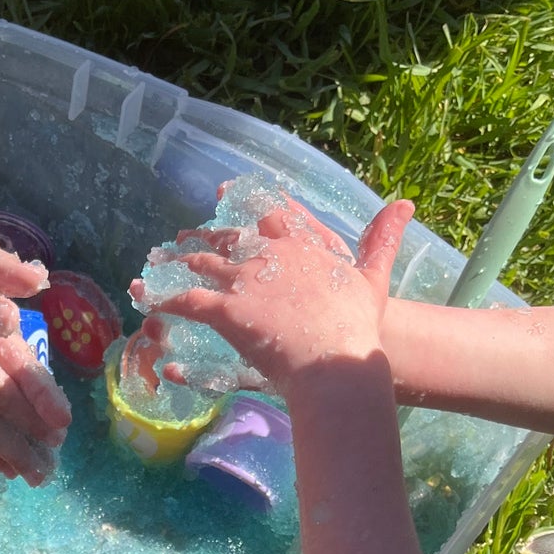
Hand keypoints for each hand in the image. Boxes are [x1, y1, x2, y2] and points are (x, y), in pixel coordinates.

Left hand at [131, 198, 413, 392]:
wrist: (337, 360)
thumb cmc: (357, 327)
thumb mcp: (373, 277)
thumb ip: (382, 239)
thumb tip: (405, 203)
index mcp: (300, 244)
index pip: (267, 213)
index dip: (243, 203)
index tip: (221, 193)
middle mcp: (268, 255)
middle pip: (227, 239)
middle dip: (202, 237)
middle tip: (181, 239)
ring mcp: (245, 282)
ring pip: (201, 265)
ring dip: (176, 264)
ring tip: (157, 265)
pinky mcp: (226, 311)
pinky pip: (187, 301)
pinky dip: (165, 299)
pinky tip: (148, 300)